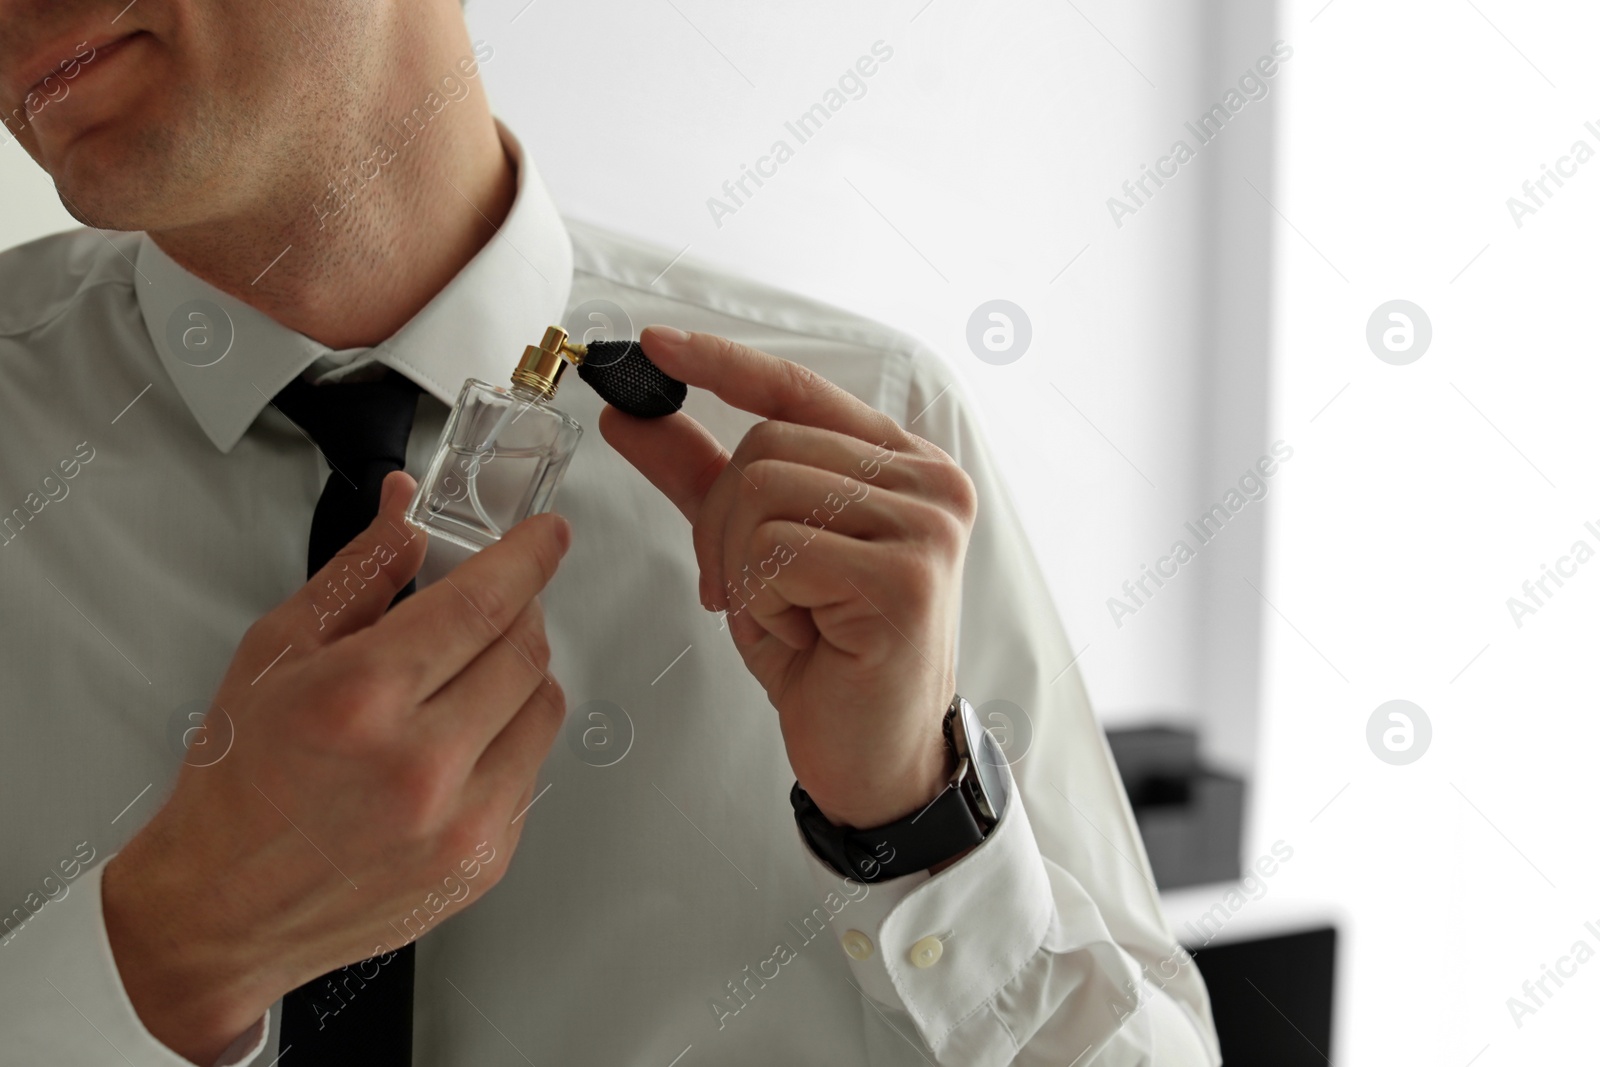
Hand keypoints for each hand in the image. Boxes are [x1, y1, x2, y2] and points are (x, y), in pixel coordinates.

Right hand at [102, 471, 569, 1065]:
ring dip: (519, 675)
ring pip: (544, 708)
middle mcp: (421, 764)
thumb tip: (411, 510)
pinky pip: (532, 769)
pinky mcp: (484, 863)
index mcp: (363, 698)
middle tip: (490, 606)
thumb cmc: (238, 783)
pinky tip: (457, 743)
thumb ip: (361, 573)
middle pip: (526, 650)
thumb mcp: (278, 652)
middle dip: (518, 611)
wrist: (221, 909)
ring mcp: (461, 821)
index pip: (484, 603)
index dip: (527, 558)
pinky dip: (509, 739)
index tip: (546, 537)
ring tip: (465, 678)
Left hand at [600, 326, 977, 831]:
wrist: (874, 758)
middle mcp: (929, 482)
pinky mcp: (907, 577)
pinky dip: (762, 600)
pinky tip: (804, 635)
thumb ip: (702, 477)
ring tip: (782, 615)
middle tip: (740, 590)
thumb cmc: (828, 656)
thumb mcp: (754, 552)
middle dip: (718, 523)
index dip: (721, 362)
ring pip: (763, 492)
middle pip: (764, 445)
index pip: (798, 388)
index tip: (653, 345)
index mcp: (901, 463)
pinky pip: (778, 551)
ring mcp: (927, 526)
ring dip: (740, 567)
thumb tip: (637, 414)